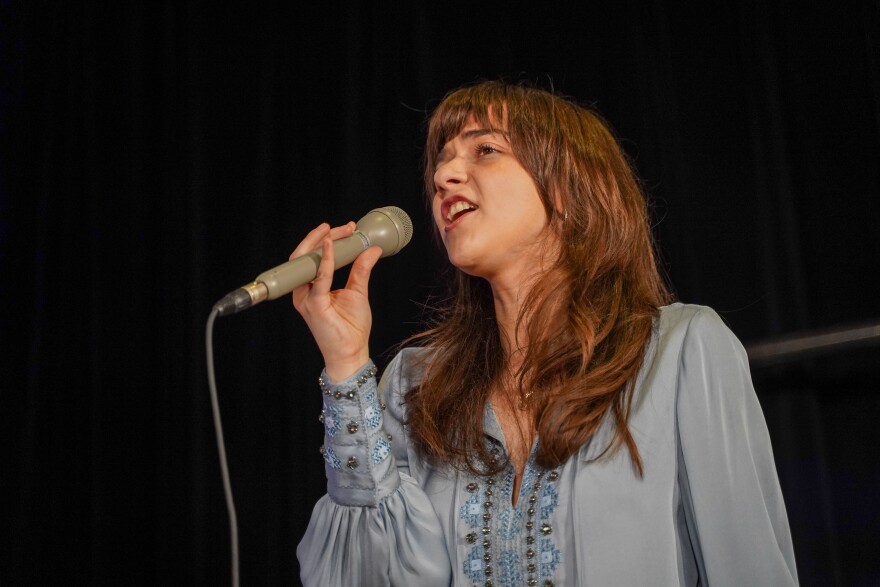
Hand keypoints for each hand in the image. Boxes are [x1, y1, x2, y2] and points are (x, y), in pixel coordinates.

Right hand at [290, 222, 382, 381]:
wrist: (351, 352)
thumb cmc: (350, 327)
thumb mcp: (358, 291)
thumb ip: (361, 269)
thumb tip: (372, 249)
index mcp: (311, 288)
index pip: (313, 257)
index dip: (327, 239)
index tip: (347, 229)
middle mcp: (304, 291)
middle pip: (306, 256)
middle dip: (323, 236)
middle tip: (344, 227)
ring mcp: (306, 298)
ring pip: (307, 262)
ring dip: (323, 243)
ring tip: (339, 231)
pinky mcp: (314, 305)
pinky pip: (320, 278)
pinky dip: (327, 260)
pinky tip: (334, 246)